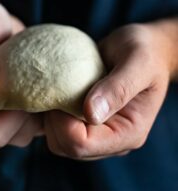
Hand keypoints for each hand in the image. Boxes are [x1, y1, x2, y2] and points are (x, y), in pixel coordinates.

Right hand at [0, 0, 42, 146]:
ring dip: (42, 113)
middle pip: (11, 135)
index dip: (10, 118)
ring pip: (28, 129)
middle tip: (41, 87)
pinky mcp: (20, 98)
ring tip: (50, 84)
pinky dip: (49, 104)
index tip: (24, 89)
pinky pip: (38, 115)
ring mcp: (3, 106)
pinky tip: (56, 83)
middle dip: (30, 117)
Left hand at [44, 24, 170, 159]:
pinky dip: (49, 110)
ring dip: (50, 115)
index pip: (82, 144)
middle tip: (56, 87)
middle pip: (65, 146)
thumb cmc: (144, 51)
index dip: (63, 122)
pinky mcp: (84, 120)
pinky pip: (56, 126)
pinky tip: (53, 89)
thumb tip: (91, 114)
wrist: (143, 46)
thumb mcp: (138, 62)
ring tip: (56, 87)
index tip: (62, 92)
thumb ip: (119, 88)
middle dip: (53, 120)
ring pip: (57, 138)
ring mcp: (96, 130)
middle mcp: (110, 138)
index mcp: (128, 133)